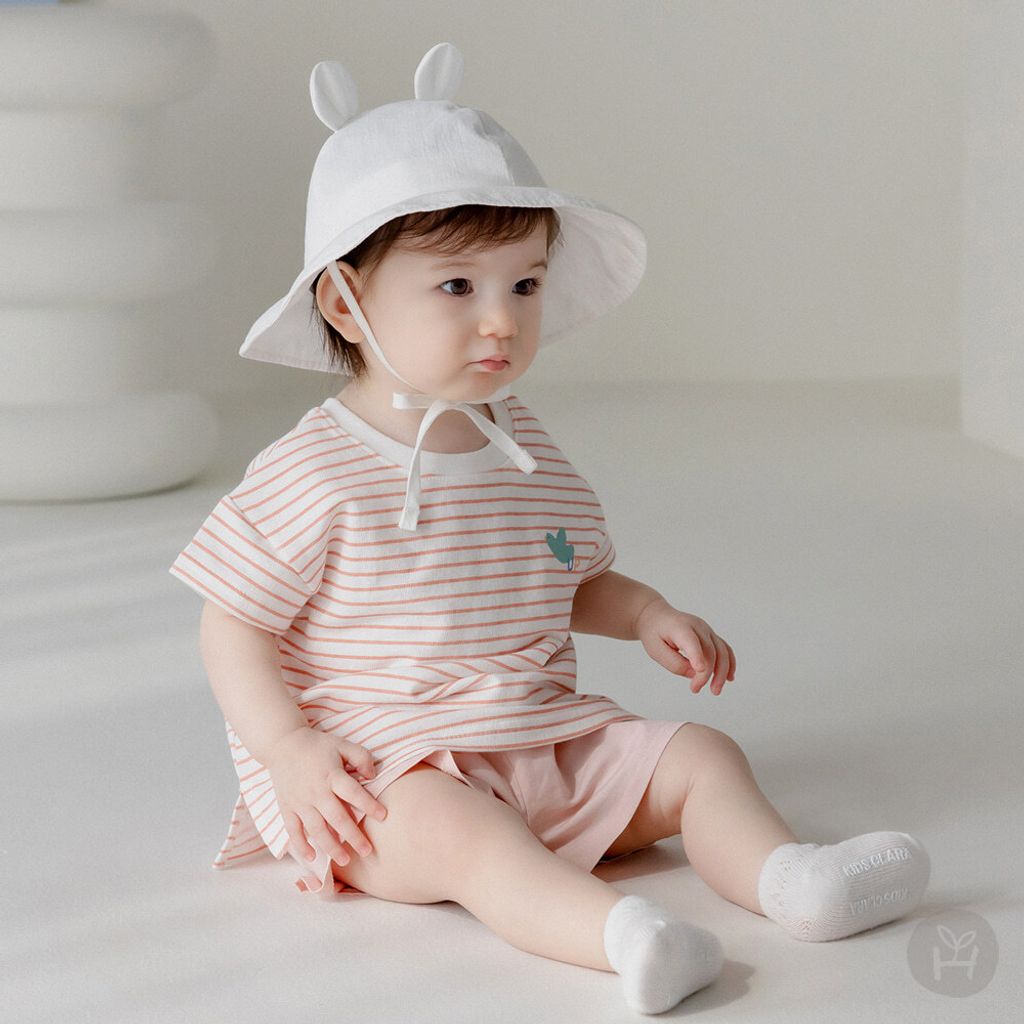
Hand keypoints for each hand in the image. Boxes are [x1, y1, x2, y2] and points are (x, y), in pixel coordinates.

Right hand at [262, 726, 388, 866]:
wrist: (282, 744)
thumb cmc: (317, 746)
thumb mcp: (342, 744)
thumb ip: (361, 757)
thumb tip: (373, 775)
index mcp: (331, 775)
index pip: (353, 792)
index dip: (369, 804)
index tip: (383, 816)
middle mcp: (316, 791)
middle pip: (336, 817)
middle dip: (353, 836)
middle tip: (367, 851)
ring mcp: (300, 802)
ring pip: (316, 829)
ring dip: (331, 846)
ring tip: (345, 860)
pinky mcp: (286, 808)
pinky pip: (293, 830)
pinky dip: (301, 845)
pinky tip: (312, 857)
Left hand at [636, 599, 735, 695]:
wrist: (657, 616)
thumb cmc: (654, 633)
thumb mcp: (655, 650)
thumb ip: (674, 663)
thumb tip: (694, 673)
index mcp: (680, 627)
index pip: (691, 641)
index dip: (697, 655)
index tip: (700, 671)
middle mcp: (697, 626)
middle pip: (710, 651)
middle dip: (706, 674)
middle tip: (695, 689)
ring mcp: (706, 630)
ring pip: (722, 651)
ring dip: (722, 672)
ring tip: (715, 690)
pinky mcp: (711, 635)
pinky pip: (725, 649)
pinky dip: (729, 664)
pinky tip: (729, 678)